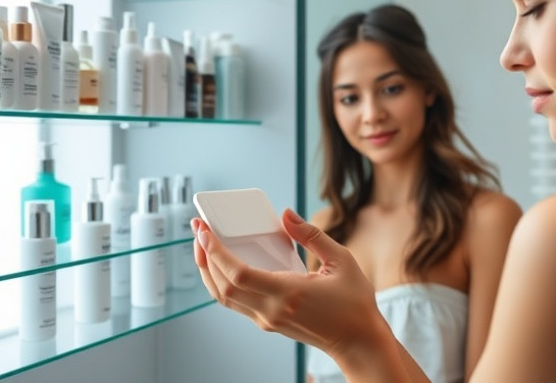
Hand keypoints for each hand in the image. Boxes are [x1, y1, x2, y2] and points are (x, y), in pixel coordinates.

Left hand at [191, 208, 386, 359]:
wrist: (357, 341)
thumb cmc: (354, 303)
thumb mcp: (341, 261)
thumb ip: (312, 236)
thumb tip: (286, 215)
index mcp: (288, 293)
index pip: (238, 274)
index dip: (216, 252)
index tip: (205, 231)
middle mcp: (271, 310)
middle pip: (222, 285)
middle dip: (204, 256)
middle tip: (198, 230)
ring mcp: (267, 319)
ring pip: (223, 297)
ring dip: (208, 270)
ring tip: (203, 245)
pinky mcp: (267, 322)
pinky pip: (235, 302)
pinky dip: (222, 281)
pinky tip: (222, 263)